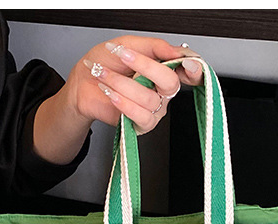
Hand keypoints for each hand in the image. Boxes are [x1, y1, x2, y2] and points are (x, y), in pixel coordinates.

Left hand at [67, 36, 203, 134]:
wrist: (82, 85)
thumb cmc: (104, 64)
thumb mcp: (129, 44)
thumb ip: (155, 47)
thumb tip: (177, 50)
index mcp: (163, 70)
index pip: (189, 72)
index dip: (194, 70)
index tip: (189, 63)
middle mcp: (161, 92)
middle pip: (170, 83)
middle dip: (145, 67)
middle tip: (124, 56)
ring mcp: (154, 109)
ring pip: (150, 99)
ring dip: (122, 83)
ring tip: (104, 74)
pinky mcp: (142, 124)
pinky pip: (141, 116)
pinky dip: (123, 102)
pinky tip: (111, 93)